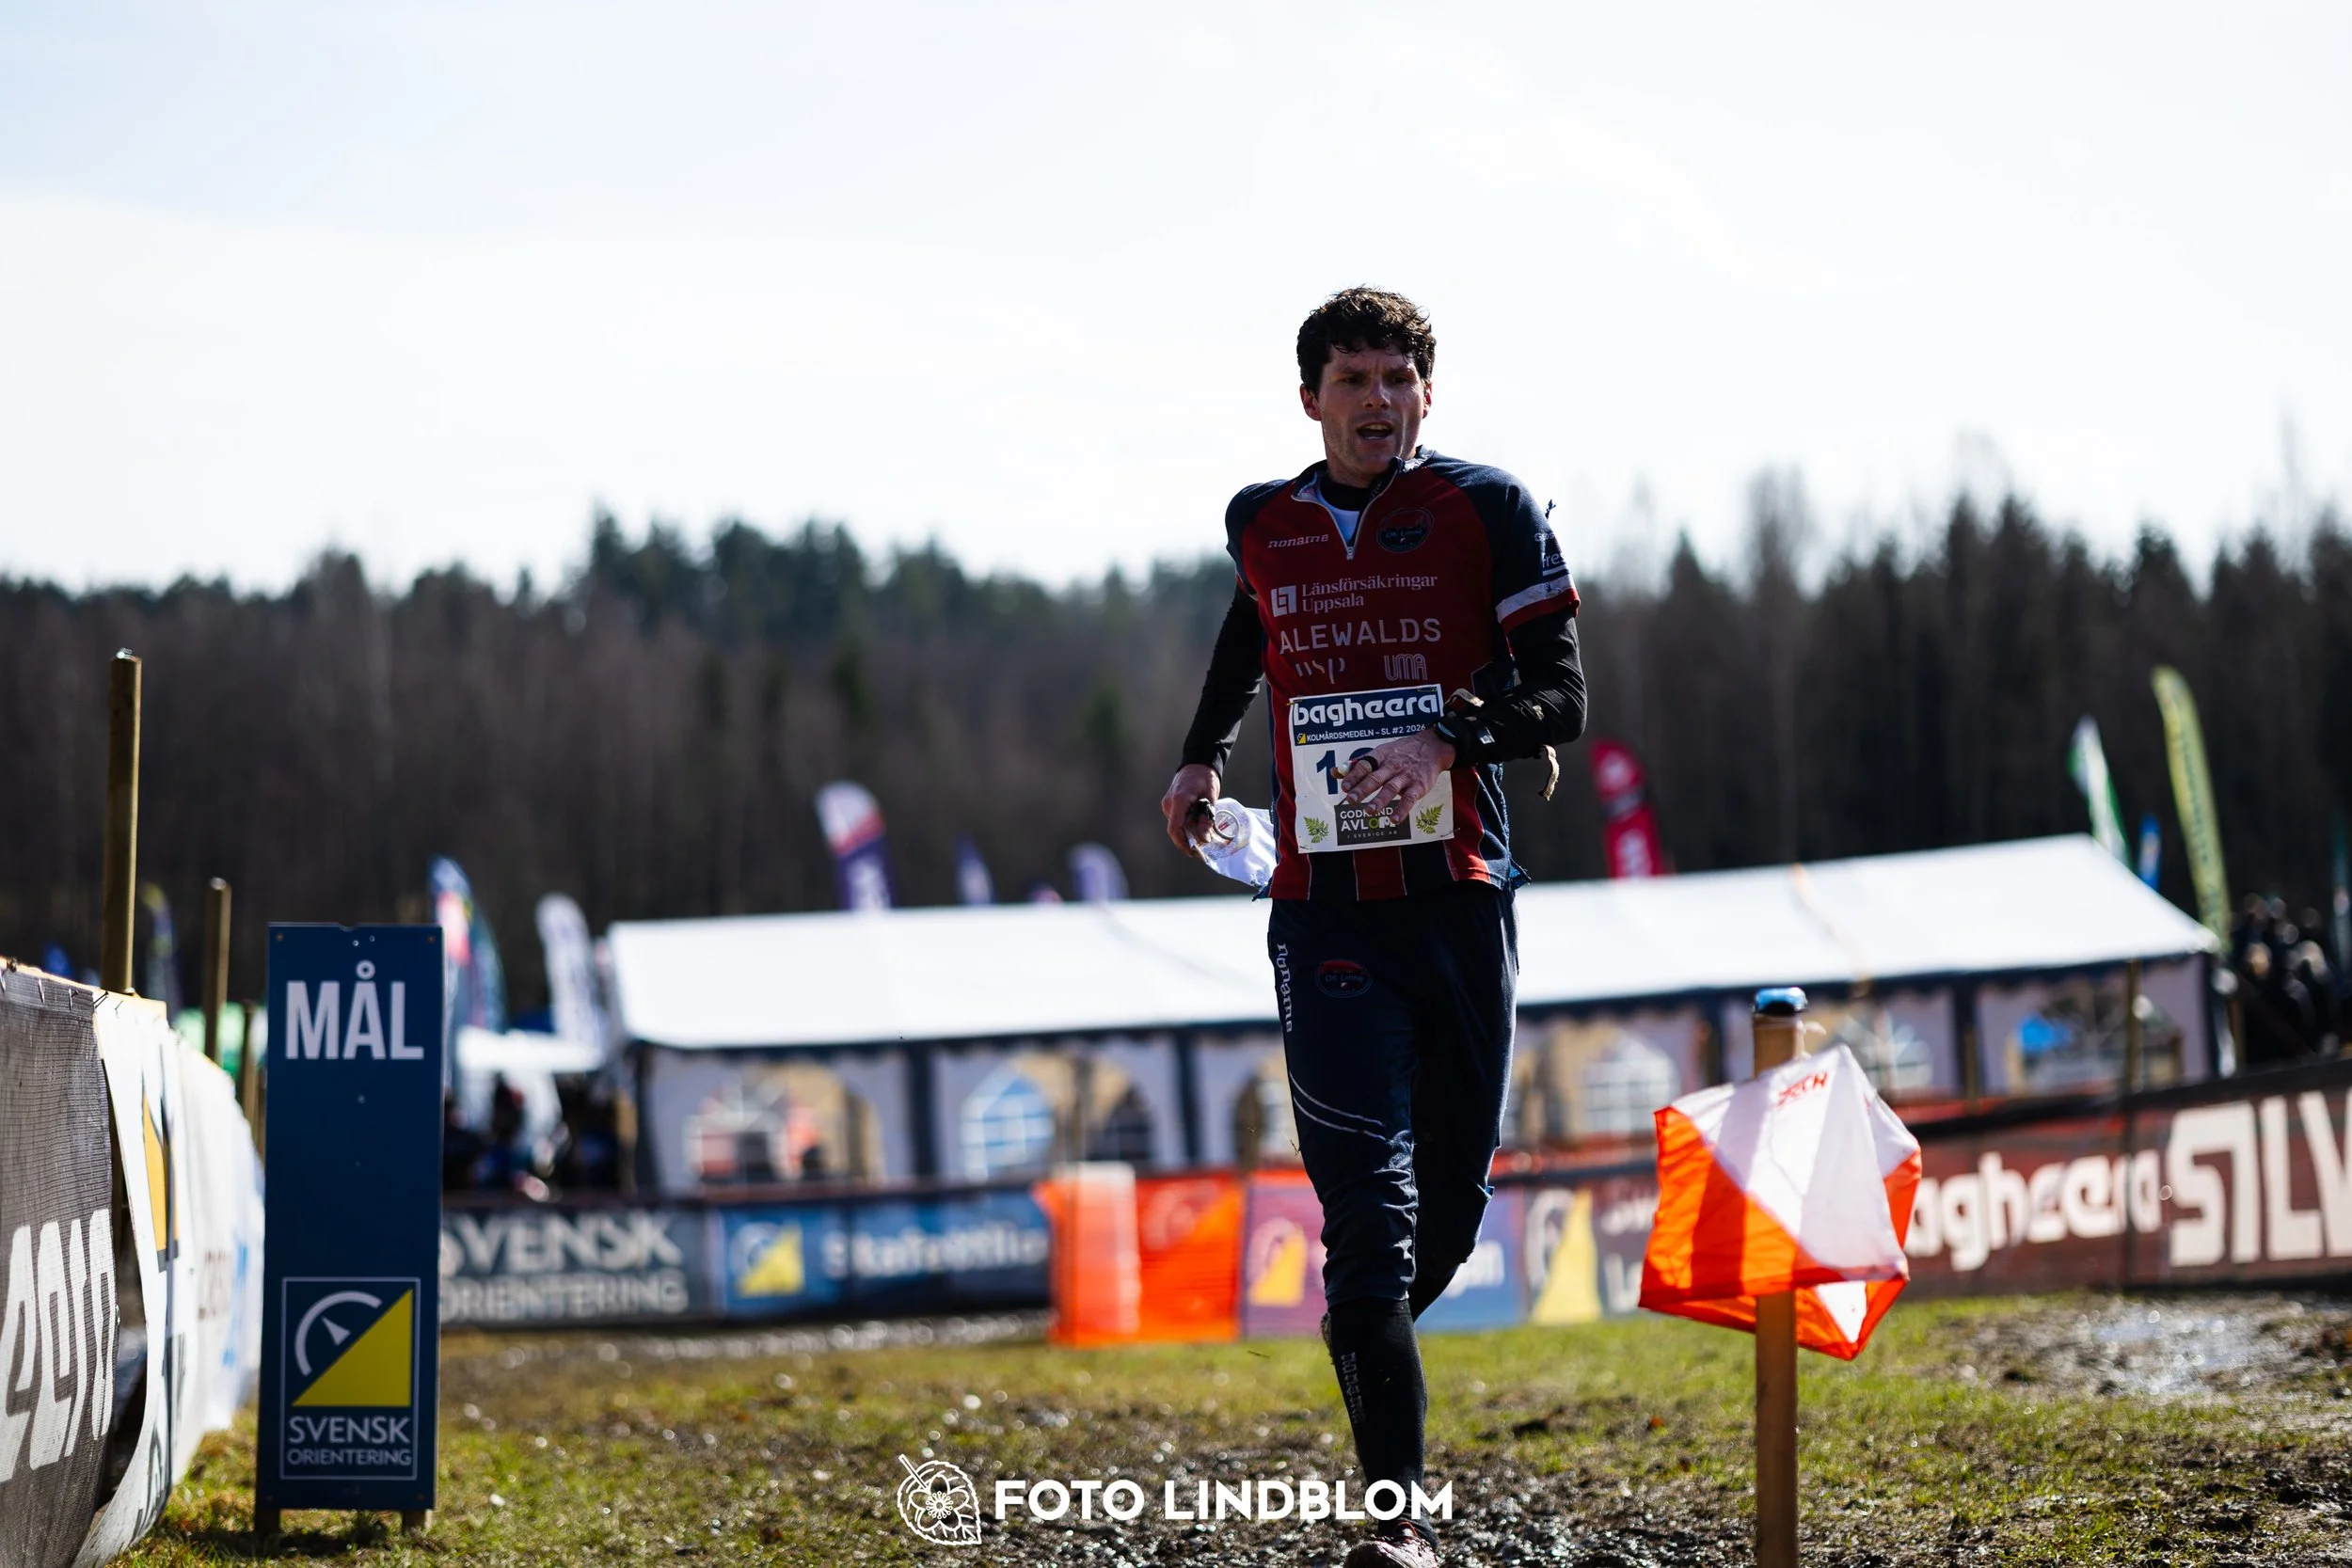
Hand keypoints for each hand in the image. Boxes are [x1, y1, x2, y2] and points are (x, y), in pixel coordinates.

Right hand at [1160, 763, 1220, 855]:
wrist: (1197, 763)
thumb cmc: (1205, 778)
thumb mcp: (1210, 798)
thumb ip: (1206, 818)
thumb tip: (1205, 840)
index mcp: (1179, 800)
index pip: (1175, 828)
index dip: (1183, 843)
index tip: (1194, 852)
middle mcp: (1169, 804)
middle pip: (1176, 830)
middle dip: (1188, 842)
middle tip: (1203, 852)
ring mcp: (1168, 805)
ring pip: (1177, 827)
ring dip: (1189, 835)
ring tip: (1204, 840)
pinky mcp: (1171, 806)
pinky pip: (1178, 821)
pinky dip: (1187, 828)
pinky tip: (1199, 830)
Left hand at [1340, 727, 1454, 818]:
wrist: (1432, 747)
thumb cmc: (1401, 753)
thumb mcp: (1380, 753)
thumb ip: (1357, 765)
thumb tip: (1334, 773)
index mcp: (1380, 756)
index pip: (1364, 766)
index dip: (1353, 777)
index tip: (1344, 787)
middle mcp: (1392, 765)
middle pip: (1375, 778)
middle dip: (1362, 789)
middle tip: (1350, 800)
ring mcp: (1406, 776)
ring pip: (1391, 788)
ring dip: (1380, 800)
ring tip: (1369, 811)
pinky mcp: (1419, 786)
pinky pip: (1410, 798)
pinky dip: (1402, 809)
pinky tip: (1394, 819)